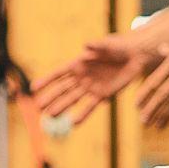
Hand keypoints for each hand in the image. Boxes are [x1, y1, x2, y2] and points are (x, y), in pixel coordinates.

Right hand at [35, 35, 159, 126]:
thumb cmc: (118, 47)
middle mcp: (81, 77)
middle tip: (39, 108)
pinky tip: (74, 123)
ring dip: (62, 108)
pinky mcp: (102, 95)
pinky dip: (83, 114)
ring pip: (73, 99)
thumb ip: (97, 46)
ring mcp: (90, 87)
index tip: (34, 89)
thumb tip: (86, 44)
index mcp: (78, 63)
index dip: (46, 81)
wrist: (134, 56)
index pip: (59, 74)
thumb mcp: (108, 45)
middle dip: (51, 98)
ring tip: (50, 117)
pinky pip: (90, 106)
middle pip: (62, 89)